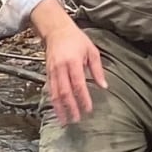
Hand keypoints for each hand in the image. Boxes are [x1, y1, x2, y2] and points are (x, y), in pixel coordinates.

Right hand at [31, 0, 107, 123]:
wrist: (56, 30)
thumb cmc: (76, 39)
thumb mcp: (92, 51)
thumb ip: (98, 69)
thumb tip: (104, 86)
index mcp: (73, 62)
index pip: (79, 84)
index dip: (83, 98)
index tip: (88, 109)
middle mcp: (61, 68)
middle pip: (65, 92)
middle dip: (70, 107)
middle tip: (76, 119)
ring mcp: (52, 71)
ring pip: (55, 93)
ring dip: (59, 108)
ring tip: (65, 120)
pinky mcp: (47, 72)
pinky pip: (50, 89)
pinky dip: (53, 101)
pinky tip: (57, 109)